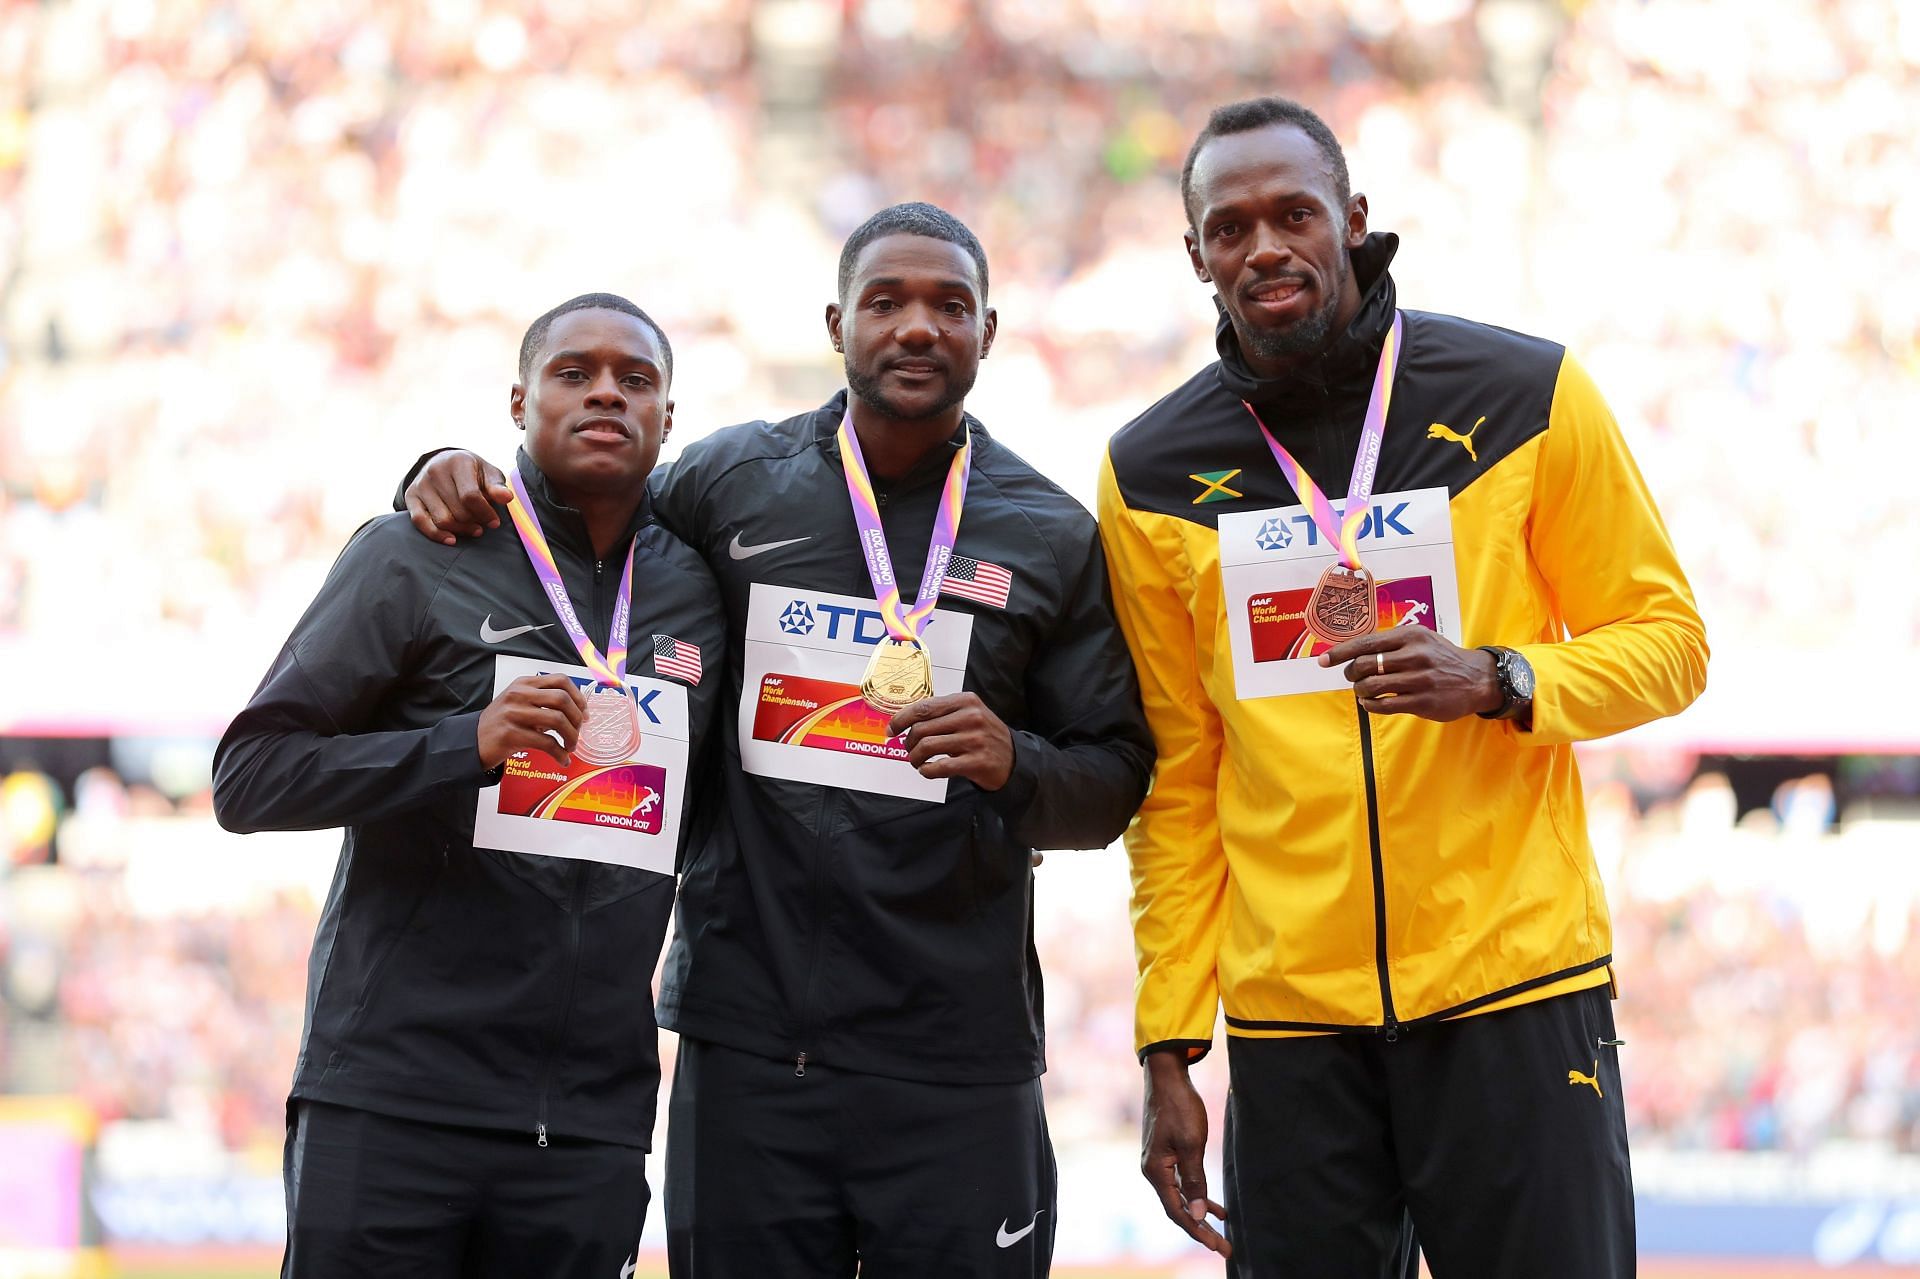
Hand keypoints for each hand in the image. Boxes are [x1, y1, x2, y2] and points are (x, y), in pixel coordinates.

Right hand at [406, 451, 511, 545]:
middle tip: (483, 524)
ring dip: (460, 530)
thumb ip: (497, 486)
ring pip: (442, 520)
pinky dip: (436, 534)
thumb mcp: (488, 473)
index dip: (485, 513)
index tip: (495, 522)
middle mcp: (436, 471)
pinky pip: (420, 522)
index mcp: (458, 462)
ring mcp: (421, 484)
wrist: (444, 462)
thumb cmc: (472, 472)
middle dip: (474, 522)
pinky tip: (451, 539)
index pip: (471, 496)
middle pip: (458, 511)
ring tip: (473, 529)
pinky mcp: (411, 496)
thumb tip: (507, 498)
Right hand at [477, 675, 587, 767]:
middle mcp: (519, 694)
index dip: (578, 697)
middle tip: (579, 731)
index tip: (584, 712)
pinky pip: (546, 743)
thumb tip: (578, 712)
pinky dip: (560, 753)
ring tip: (571, 746)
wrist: (473, 740)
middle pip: (562, 699)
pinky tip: (562, 759)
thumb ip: (544, 702)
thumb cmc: (502, 723)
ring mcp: (513, 713)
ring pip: (557, 720)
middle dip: (577, 718)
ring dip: (571, 737)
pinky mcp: (511, 734)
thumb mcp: (520, 703)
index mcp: (524, 684)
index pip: (561, 681)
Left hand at [886, 693, 1014, 789]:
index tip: (892, 729)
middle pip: (922, 729)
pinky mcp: (976, 762)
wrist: (1015, 759)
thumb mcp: (969, 714)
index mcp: (966, 701)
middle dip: (908, 742)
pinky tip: (927, 770)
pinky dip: (927, 771)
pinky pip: (939, 767)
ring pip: (927, 747)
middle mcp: (971, 717)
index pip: (923, 707)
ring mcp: (974, 740)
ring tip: (917, 762)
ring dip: (914, 758)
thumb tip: (905, 721)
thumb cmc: (984, 736)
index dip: (901, 719)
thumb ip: (942, 714)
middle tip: (908, 750)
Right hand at [1142, 1051, 1229, 1256]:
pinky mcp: (1166, 1155)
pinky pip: (1182, 1184)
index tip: (1218, 1246)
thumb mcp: (1192, 1144)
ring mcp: (1158, 1163)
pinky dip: (1197, 1196)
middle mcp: (1153, 1171)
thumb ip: (1195, 1180)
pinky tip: (1214, 1206)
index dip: (1198, 1230)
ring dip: (1200, 1214)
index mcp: (1156, 1171)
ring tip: (1222, 1232)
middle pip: (1178, 1208)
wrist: (1167, 1076)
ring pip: (1181, 1198)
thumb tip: (1198, 1213)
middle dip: (1201, 1229)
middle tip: (1225, 1248)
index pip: (1177, 1211)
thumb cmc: (1180, 1107)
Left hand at [1318, 626, 1500, 721]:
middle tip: (1353, 678)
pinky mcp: (1423, 702)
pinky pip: (1385, 705)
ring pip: (1372, 686)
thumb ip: (1390, 643)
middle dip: (1351, 673)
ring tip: (1363, 691)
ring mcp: (1420, 680)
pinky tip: (1370, 703)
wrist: (1476, 679)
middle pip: (1365, 665)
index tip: (1323, 660)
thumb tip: (1352, 652)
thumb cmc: (1440, 657)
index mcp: (1410, 636)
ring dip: (1360, 690)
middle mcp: (1414, 655)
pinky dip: (1370, 705)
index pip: (1365, 643)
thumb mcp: (1420, 640)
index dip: (1340, 652)